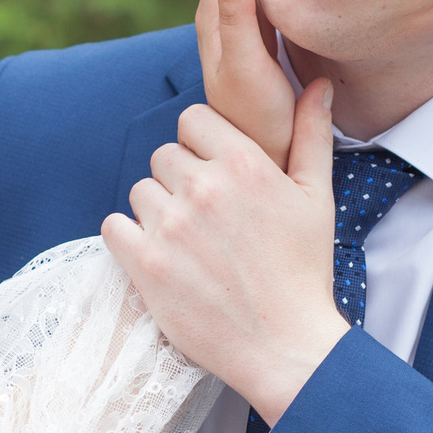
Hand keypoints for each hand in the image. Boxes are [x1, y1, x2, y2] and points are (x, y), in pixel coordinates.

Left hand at [101, 79, 343, 425]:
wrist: (284, 346)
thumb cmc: (304, 272)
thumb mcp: (317, 198)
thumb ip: (310, 136)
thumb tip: (318, 86)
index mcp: (245, 163)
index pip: (192, 119)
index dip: (200, 146)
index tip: (214, 175)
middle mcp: (204, 187)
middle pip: (163, 155)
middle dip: (179, 181)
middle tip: (204, 218)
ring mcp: (171, 225)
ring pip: (140, 190)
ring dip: (156, 212)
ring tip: (187, 244)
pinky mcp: (145, 263)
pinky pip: (113, 226)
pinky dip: (128, 239)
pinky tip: (158, 257)